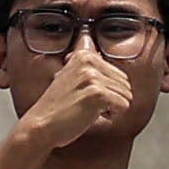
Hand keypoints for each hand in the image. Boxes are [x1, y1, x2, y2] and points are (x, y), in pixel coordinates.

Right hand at [12, 44, 133, 152]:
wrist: (41, 124)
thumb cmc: (56, 107)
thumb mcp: (70, 76)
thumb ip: (86, 66)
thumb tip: (90, 44)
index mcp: (83, 56)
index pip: (119, 74)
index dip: (107, 91)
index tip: (86, 95)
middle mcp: (89, 62)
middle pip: (125, 84)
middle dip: (112, 98)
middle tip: (88, 104)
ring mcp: (93, 77)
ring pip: (126, 95)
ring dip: (111, 108)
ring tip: (88, 109)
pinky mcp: (97, 94)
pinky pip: (123, 106)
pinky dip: (111, 115)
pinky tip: (91, 115)